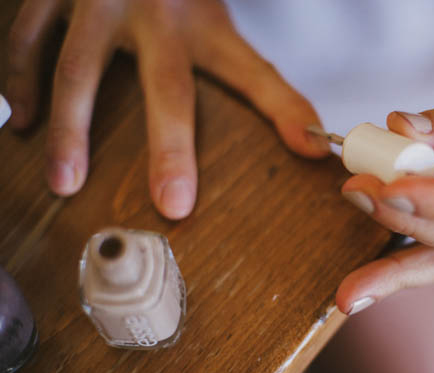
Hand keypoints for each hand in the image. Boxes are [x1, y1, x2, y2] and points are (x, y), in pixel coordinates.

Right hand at [6, 0, 328, 218]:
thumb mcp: (222, 33)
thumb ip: (267, 89)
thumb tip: (316, 146)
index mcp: (207, 26)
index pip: (253, 76)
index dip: (282, 116)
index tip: (306, 152)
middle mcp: (159, 13)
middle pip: (168, 86)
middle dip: (171, 147)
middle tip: (173, 204)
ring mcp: (100, 0)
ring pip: (79, 66)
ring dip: (71, 128)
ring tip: (65, 183)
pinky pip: (27, 38)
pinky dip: (19, 79)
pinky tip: (22, 120)